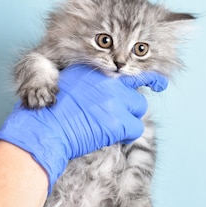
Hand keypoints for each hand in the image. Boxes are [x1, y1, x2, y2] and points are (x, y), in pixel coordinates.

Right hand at [0, 65, 167, 191]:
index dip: (150, 78)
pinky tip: (113, 136)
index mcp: (94, 70)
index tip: (161, 83)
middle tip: (118, 117)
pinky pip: (136, 129)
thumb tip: (103, 90)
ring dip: (129, 120)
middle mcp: (107, 81)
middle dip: (130, 106)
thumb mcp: (64, 83)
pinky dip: (128, 135)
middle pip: (137, 93)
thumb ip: (87, 83)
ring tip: (110, 127)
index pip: (128, 70)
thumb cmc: (47, 111)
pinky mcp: (118, 122)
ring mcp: (115, 101)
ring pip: (140, 109)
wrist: (44, 128)